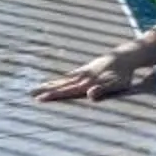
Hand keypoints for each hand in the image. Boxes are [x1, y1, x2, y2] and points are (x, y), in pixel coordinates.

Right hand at [32, 54, 151, 101]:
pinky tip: (56, 81)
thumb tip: (90, 95)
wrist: (126, 56)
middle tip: (30, 94)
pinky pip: (70, 76)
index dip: (54, 95)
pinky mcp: (86, 69)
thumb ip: (103, 90)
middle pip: (61, 84)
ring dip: (50, 84)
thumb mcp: (116, 84)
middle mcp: (82, 77)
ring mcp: (83, 72)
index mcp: (87, 83)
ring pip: (63, 79)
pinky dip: (61, 79)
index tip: (40, 98)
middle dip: (46, 90)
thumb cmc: (123, 75)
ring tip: (37, 88)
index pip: (67, 90)